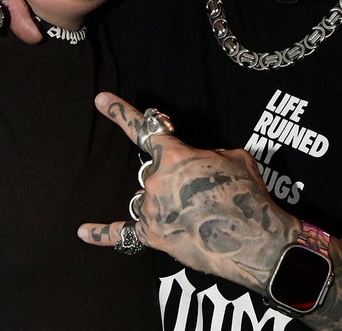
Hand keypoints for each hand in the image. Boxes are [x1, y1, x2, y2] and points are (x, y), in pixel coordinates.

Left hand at [78, 92, 298, 291]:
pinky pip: (121, 234)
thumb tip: (196, 163)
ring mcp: (151, 210)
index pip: (144, 128)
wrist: (258, 242)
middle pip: (154, 170)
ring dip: (167, 200)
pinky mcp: (153, 237)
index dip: (120, 111)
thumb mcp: (234, 156)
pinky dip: (101, 233)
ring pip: (148, 196)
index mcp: (173, 156)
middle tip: (203, 192)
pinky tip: (82, 231)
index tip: (99, 99)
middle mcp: (155, 180)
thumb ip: (206, 153)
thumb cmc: (248, 195)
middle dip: (175, 176)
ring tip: (197, 213)